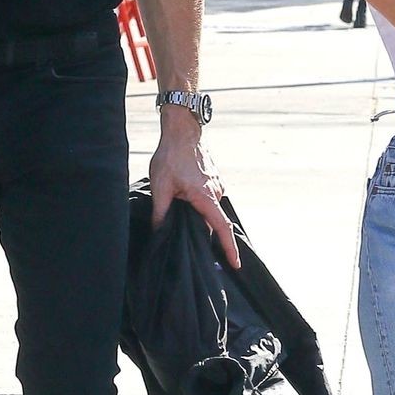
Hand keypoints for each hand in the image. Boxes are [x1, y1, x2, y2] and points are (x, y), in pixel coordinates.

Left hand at [148, 111, 239, 269]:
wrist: (182, 129)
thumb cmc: (171, 156)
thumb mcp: (160, 187)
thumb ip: (161, 212)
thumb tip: (159, 231)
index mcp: (206, 197)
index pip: (221, 228)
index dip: (228, 248)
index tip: (235, 264)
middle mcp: (217, 191)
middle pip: (211, 220)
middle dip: (200, 229)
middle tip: (184, 232)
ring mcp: (217, 183)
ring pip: (208, 207)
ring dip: (196, 211)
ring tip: (178, 202)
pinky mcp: (214, 177)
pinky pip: (208, 196)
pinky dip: (199, 201)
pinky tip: (183, 192)